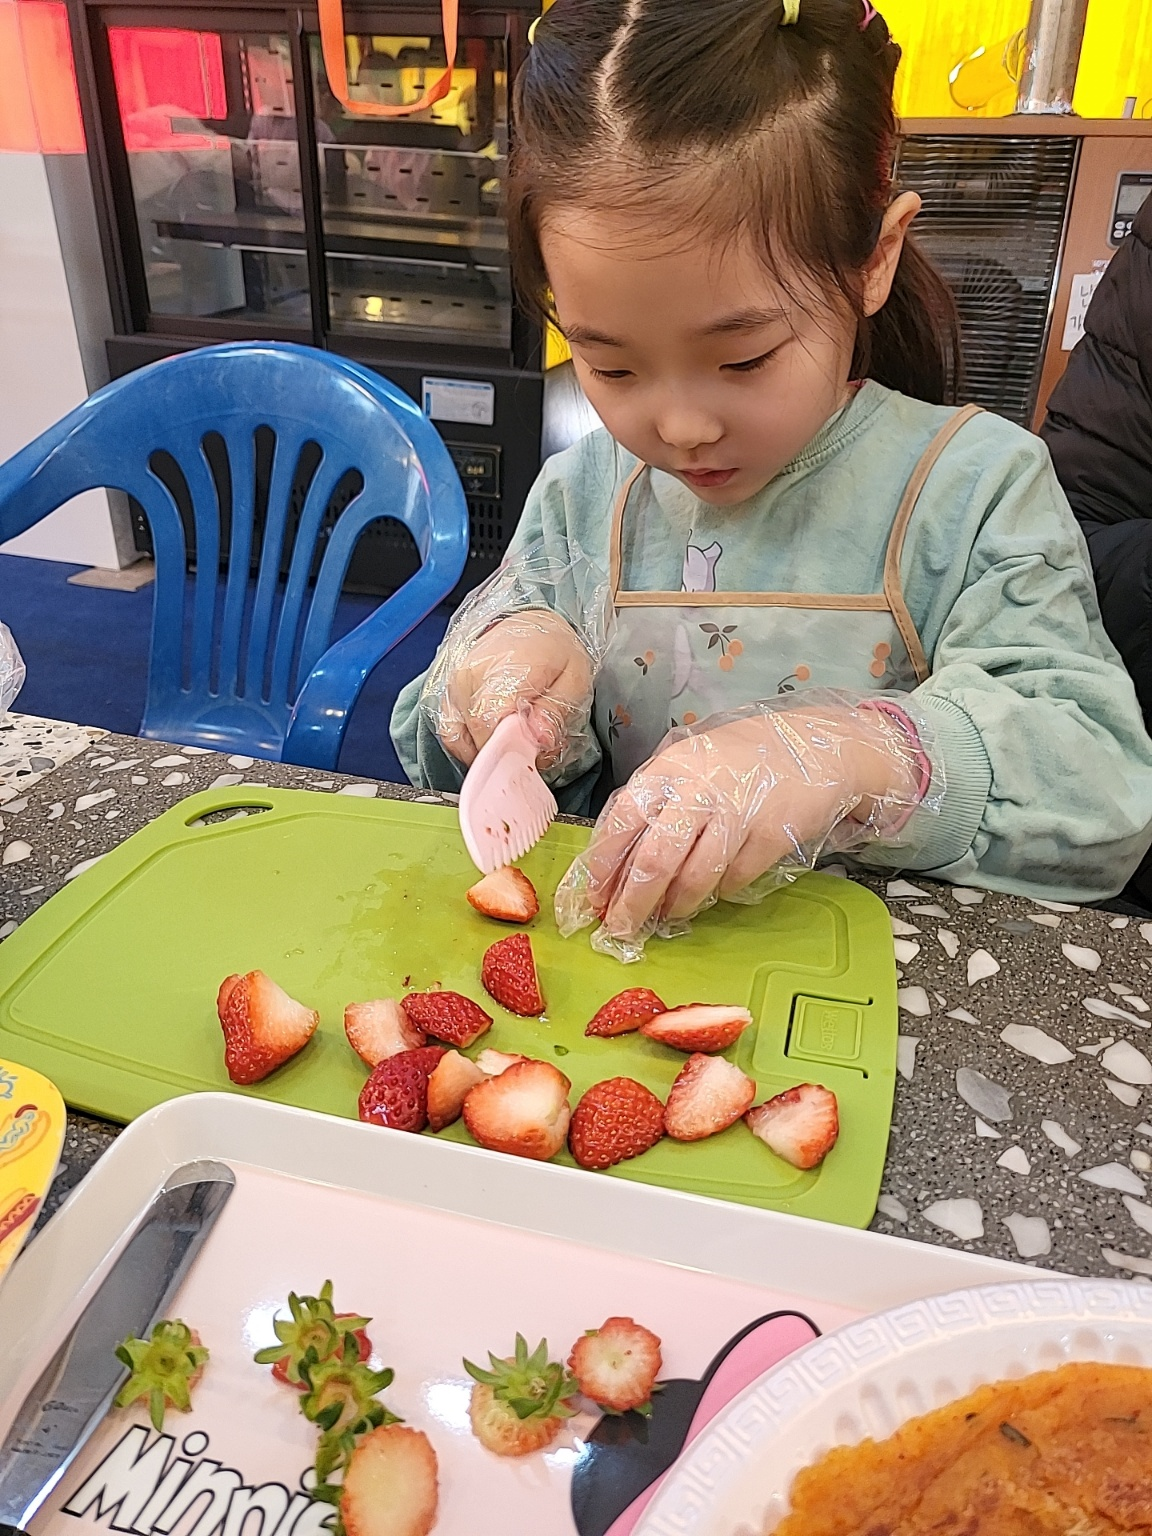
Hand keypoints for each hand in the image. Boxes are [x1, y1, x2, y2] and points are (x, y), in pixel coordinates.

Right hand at [437, 609, 593, 768]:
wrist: (532, 627)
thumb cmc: (555, 652)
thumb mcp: (573, 679)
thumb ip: (556, 712)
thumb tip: (537, 740)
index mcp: (503, 671)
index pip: (489, 725)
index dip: (510, 750)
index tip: (532, 754)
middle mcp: (469, 678)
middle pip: (477, 738)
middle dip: (507, 752)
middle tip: (532, 744)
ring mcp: (453, 688)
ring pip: (462, 741)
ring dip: (489, 750)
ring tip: (515, 737)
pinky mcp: (448, 696)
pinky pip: (452, 735)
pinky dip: (471, 745)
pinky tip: (494, 738)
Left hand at [562, 698, 923, 943]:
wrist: (811, 747)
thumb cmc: (736, 761)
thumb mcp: (687, 766)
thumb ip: (654, 804)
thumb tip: (614, 864)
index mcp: (669, 769)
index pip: (622, 821)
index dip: (604, 865)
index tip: (594, 898)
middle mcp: (699, 790)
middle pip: (654, 859)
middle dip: (632, 902)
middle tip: (621, 928)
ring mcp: (738, 812)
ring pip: (695, 877)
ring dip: (675, 906)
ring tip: (666, 917)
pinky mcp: (772, 836)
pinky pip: (734, 879)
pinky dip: (718, 892)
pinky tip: (712, 894)